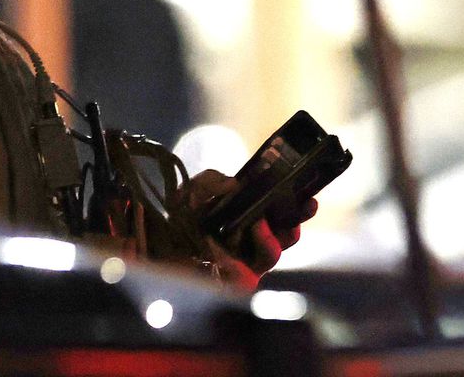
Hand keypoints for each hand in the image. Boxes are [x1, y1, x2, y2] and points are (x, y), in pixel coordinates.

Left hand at [182, 169, 317, 290]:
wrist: (154, 245)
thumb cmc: (178, 219)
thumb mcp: (191, 192)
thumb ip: (210, 181)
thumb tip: (234, 183)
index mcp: (251, 221)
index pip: (284, 217)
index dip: (299, 210)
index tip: (310, 199)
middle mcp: (252, 244)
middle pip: (286, 239)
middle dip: (295, 224)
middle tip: (297, 210)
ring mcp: (243, 265)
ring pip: (271, 256)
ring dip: (270, 239)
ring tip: (257, 225)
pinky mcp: (228, 283)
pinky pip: (244, 278)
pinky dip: (237, 266)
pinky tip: (224, 254)